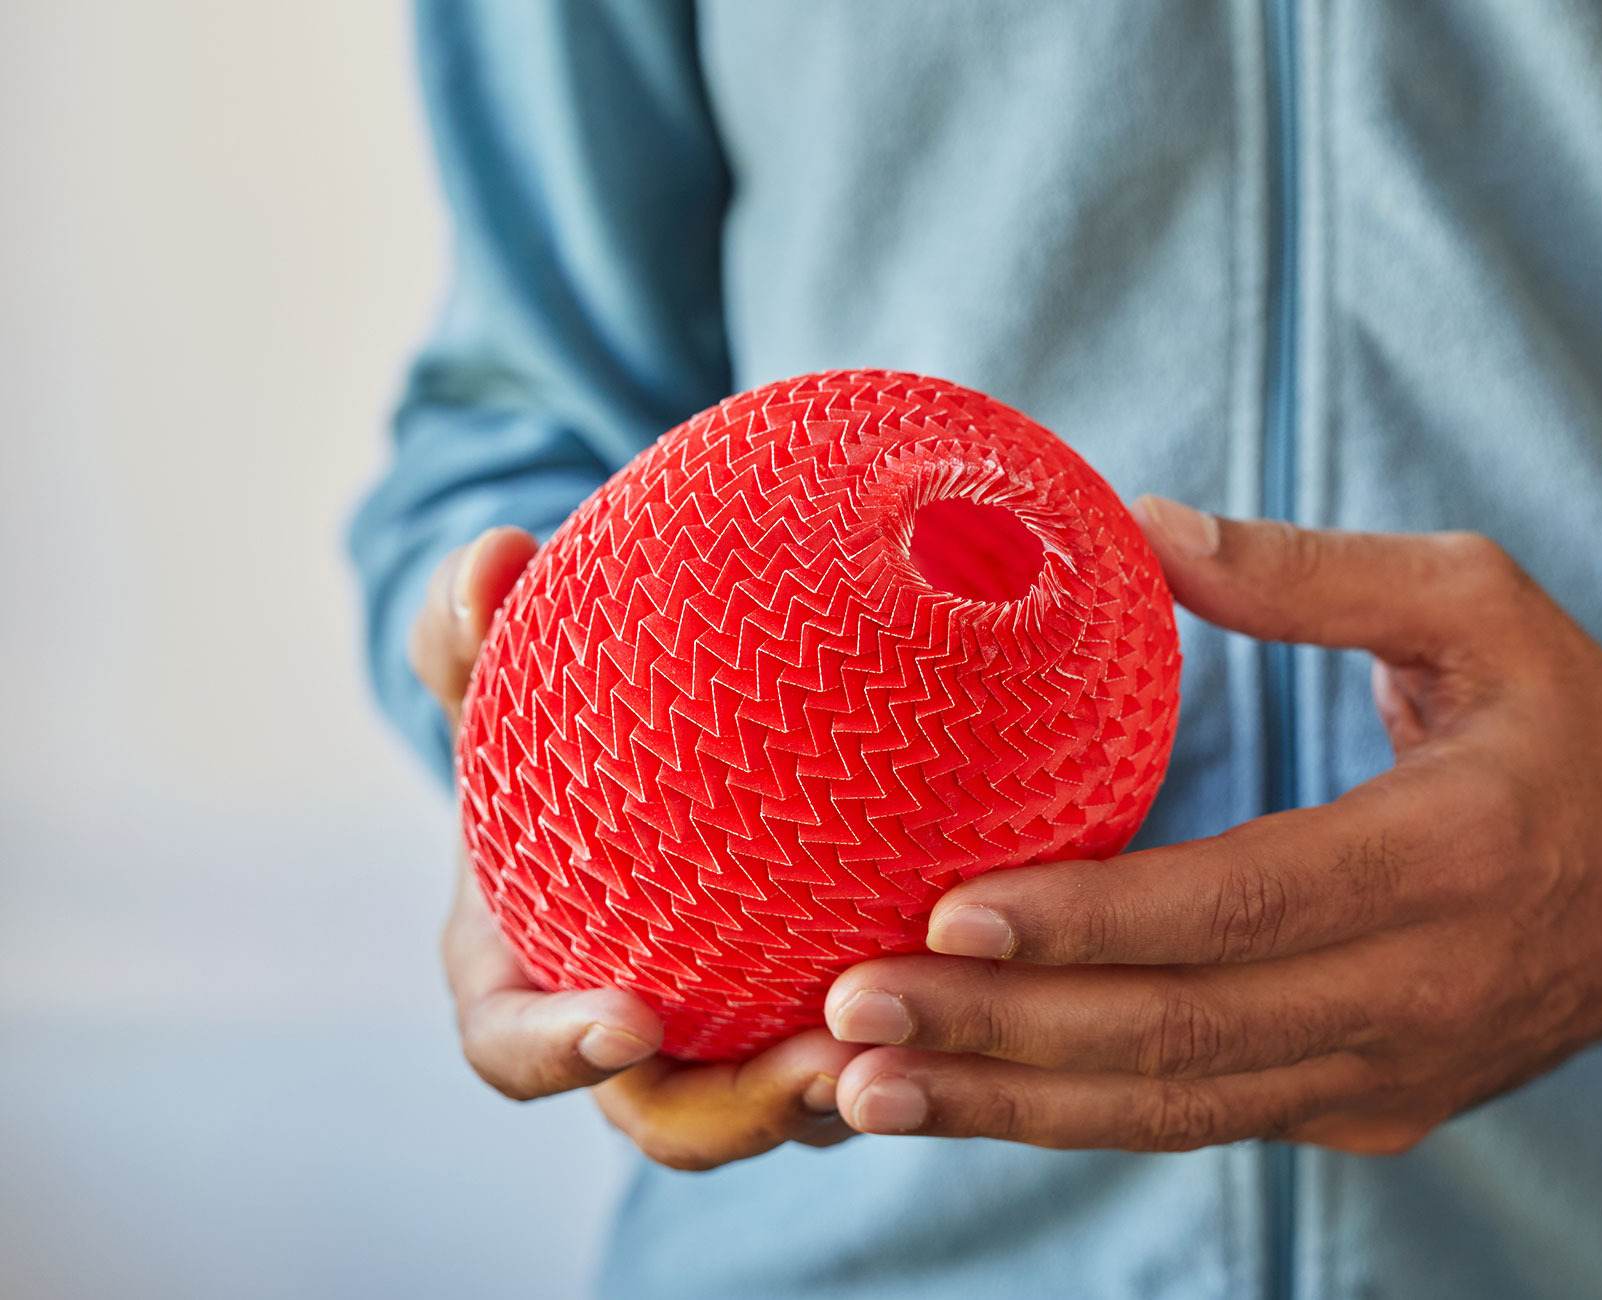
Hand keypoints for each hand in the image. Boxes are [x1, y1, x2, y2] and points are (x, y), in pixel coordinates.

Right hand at [413, 527, 866, 1169]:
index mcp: (523, 978)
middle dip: (744, 1111)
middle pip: (676, 1117)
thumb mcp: (501, 681)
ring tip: (927, 1039)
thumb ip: (473, 627)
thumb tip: (496, 559)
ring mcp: (728, 1040)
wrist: (627, 767)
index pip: (518, 1051)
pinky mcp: (811, 1015)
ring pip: (790, 1103)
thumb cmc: (550, 737)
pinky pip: (866, 1044)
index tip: (629, 1021)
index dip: (563, 1055)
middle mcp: (632, 1036)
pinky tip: (990, 972)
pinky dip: (916, 1028)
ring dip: (853, 1088)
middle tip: (823, 1064)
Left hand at [821, 500, 1601, 1154]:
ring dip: (1010, 1105)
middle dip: (1003, 1034)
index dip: (1093, 923)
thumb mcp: (1478, 602)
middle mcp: (1417, 994)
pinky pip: (1202, 1121)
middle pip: (1181, 1035)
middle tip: (846, 1017)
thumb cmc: (1575, 722)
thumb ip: (1312, 574)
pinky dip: (1074, 1116)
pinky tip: (967, 1098)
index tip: (947, 917)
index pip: (1243, 909)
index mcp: (1448, 858)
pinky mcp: (1369, 1111)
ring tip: (861, 1087)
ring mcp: (1390, 1073)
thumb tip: (1140, 523)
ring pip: (1173, 1111)